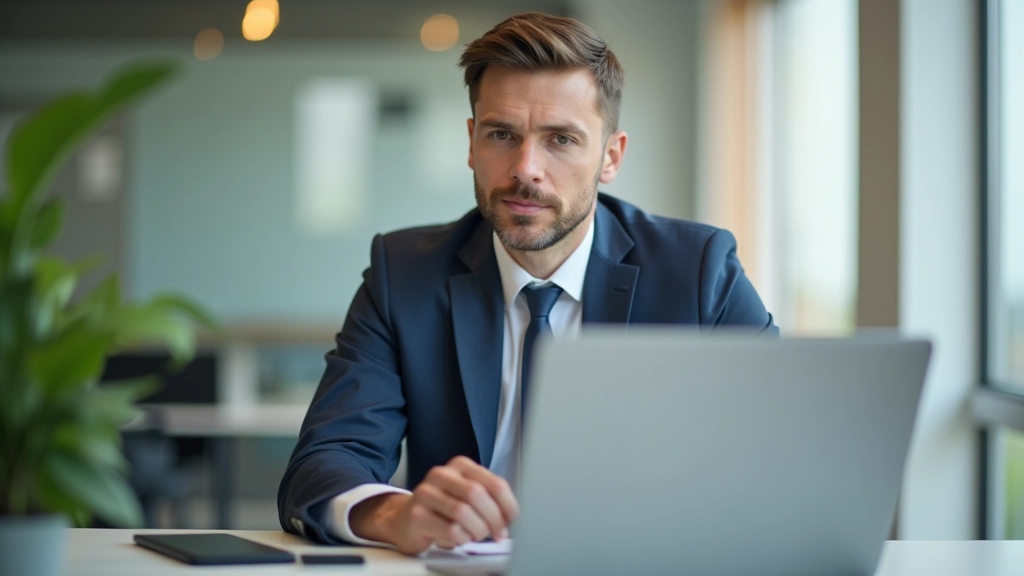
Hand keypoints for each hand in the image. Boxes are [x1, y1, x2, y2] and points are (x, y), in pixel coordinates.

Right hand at [349, 456, 518, 554]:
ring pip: (463, 512)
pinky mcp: (416, 514)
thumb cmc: (442, 509)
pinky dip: (462, 538)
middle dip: (494, 519)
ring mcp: (426, 492)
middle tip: (498, 533)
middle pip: (478, 495)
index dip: (508, 505)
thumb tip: (511, 514)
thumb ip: (488, 498)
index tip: (512, 520)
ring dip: (477, 530)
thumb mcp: (466, 496)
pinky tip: (460, 538)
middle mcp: (442, 474)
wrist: (405, 520)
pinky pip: (449, 529)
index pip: (494, 482)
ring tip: (476, 535)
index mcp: (460, 465)